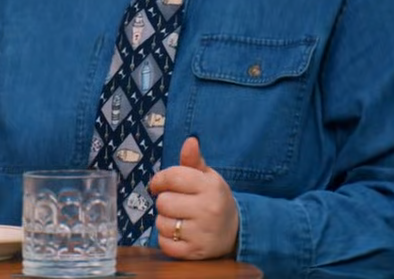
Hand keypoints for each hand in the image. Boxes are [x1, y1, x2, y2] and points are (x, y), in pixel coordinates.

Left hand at [148, 137, 238, 260]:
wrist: (235, 231)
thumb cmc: (214, 199)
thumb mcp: (207, 177)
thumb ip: (194, 161)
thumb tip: (190, 141)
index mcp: (210, 186)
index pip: (173, 177)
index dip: (159, 180)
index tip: (158, 184)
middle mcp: (208, 210)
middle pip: (163, 202)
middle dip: (165, 202)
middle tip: (176, 204)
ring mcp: (202, 233)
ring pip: (161, 224)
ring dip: (165, 221)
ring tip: (179, 219)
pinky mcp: (195, 253)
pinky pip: (165, 244)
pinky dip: (167, 239)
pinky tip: (179, 234)